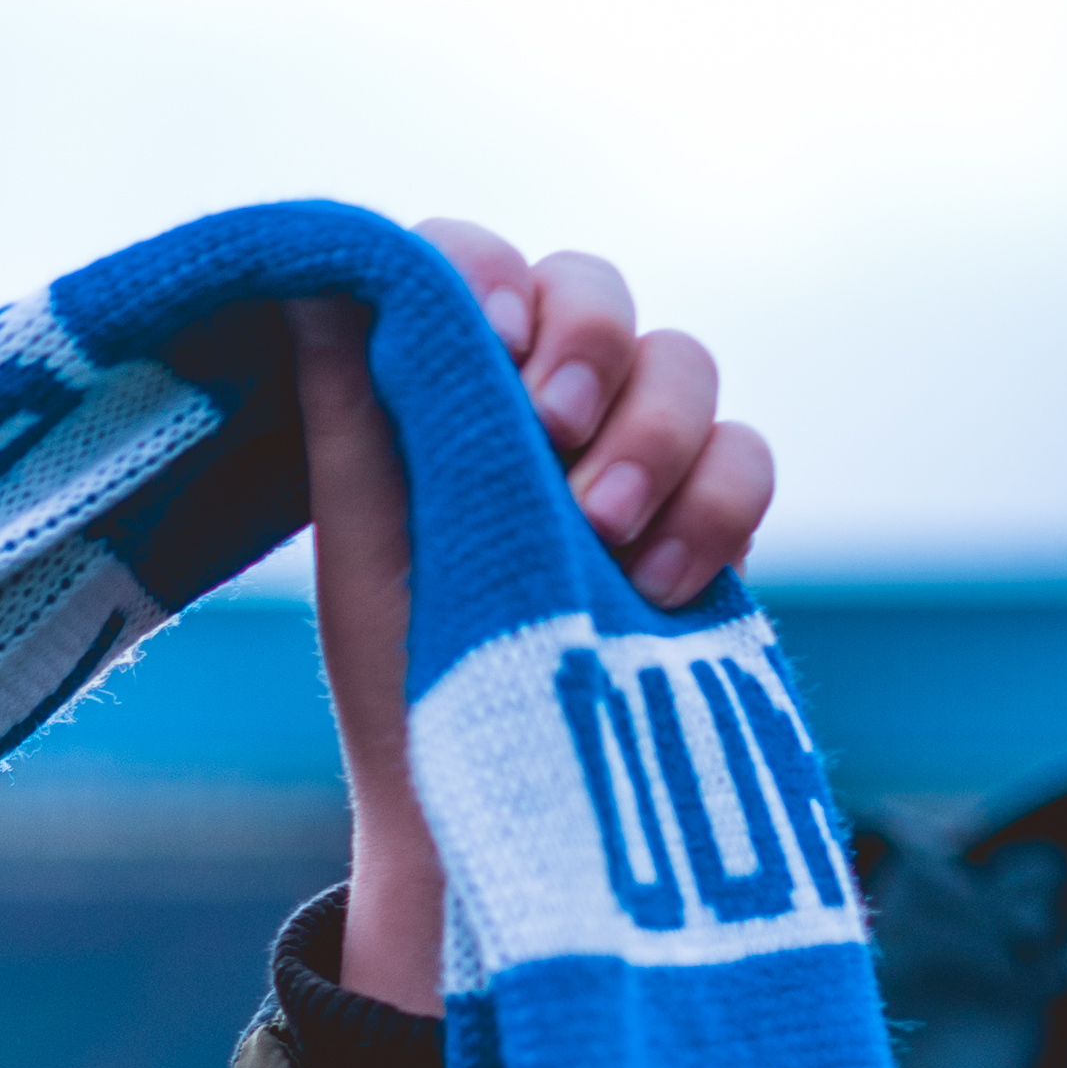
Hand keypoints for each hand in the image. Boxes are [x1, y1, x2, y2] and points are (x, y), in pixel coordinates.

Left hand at [296, 223, 781, 1004]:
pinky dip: (715, 505)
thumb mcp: (364, 540)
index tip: (485, 333)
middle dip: (586, 344)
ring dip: (651, 433)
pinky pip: (749, 457)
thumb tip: (317, 278)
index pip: (472, 263)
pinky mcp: (700, 518)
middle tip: (550, 430)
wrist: (484, 804)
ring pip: (684, 362)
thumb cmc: (400, 671)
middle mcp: (535, 403)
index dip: (488, 272)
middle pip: (596, 288)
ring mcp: (626, 454)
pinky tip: (655, 580)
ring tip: (598, 530)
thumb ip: (356, 410)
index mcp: (440, 389)